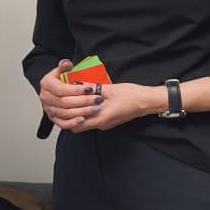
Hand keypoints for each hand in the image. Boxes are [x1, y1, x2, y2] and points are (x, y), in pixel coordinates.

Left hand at [44, 78, 161, 133]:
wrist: (147, 102)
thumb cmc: (132, 96)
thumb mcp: (109, 89)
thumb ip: (92, 89)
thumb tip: (78, 85)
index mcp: (101, 118)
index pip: (77, 125)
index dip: (68, 117)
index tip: (62, 108)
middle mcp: (102, 125)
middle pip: (80, 125)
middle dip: (72, 115)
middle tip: (66, 103)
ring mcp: (106, 124)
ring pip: (87, 122)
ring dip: (81, 113)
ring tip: (75, 101)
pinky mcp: (109, 121)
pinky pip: (95, 120)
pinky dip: (89, 113)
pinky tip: (87, 103)